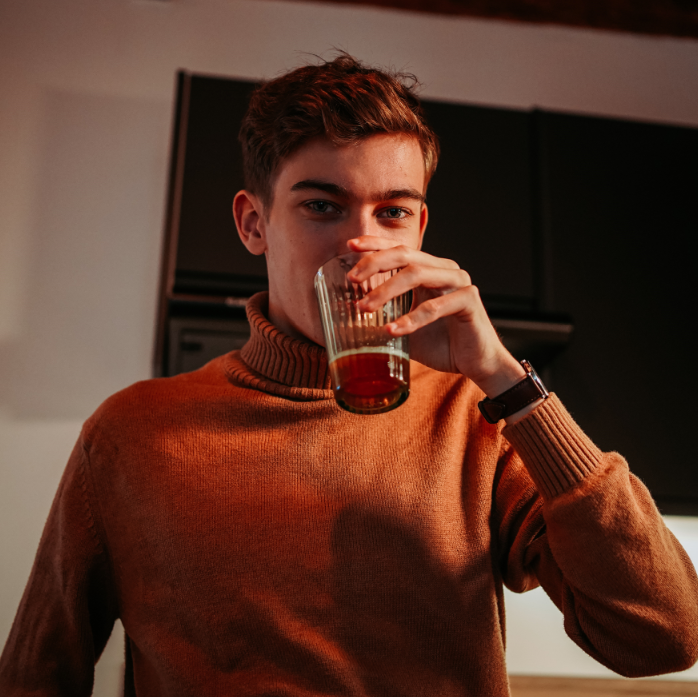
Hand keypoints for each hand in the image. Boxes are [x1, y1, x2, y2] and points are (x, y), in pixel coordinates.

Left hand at [346, 236, 527, 400]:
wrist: (476, 364)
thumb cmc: (441, 344)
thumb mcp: (404, 328)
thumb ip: (382, 319)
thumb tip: (346, 319)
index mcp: (430, 270)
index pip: (399, 249)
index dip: (375, 245)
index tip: (350, 246)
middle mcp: (444, 270)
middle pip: (406, 255)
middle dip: (375, 263)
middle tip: (352, 279)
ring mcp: (458, 283)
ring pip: (417, 274)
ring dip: (386, 290)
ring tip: (364, 308)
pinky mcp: (469, 302)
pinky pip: (434, 307)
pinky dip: (411, 319)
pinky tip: (392, 330)